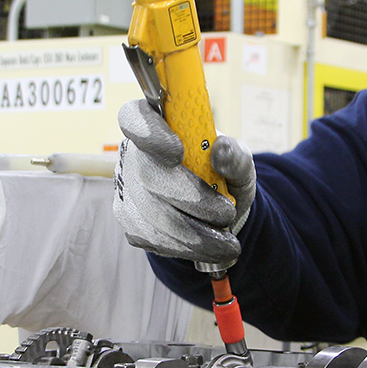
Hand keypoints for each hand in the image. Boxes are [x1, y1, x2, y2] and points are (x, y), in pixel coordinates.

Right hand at [113, 99, 256, 264]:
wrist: (218, 213)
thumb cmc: (223, 175)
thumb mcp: (240, 161)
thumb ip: (236, 155)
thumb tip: (222, 153)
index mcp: (156, 124)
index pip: (135, 117)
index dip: (149, 133)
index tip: (178, 153)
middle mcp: (133, 154)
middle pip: (146, 173)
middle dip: (190, 198)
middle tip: (226, 213)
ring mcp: (127, 189)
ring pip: (150, 214)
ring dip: (194, 233)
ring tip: (228, 243)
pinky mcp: (130, 222)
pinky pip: (152, 238)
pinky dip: (186, 249)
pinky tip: (211, 250)